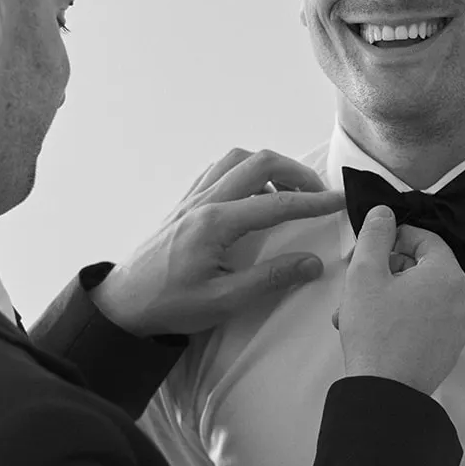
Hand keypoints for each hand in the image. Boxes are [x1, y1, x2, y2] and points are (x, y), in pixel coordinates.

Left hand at [91, 148, 345, 336]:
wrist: (123, 305)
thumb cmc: (170, 306)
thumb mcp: (223, 301)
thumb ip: (271, 279)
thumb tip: (313, 263)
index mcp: (216, 223)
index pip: (277, 204)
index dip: (314, 202)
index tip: (341, 201)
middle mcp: (204, 201)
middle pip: (259, 162)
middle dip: (296, 172)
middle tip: (318, 194)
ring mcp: (191, 198)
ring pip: (237, 159)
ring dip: (269, 167)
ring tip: (288, 193)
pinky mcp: (184, 203)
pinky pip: (218, 170)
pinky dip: (243, 172)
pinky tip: (253, 195)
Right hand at [336, 206, 464, 394]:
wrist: (385, 391)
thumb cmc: (375, 330)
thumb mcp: (365, 273)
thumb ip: (376, 235)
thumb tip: (385, 213)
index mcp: (446, 275)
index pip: (424, 239)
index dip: (393, 238)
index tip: (369, 251)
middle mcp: (459, 300)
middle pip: (421, 270)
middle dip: (385, 273)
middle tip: (355, 286)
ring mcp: (455, 329)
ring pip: (418, 299)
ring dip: (386, 299)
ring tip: (352, 314)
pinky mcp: (445, 352)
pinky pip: (422, 324)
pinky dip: (399, 321)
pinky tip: (371, 333)